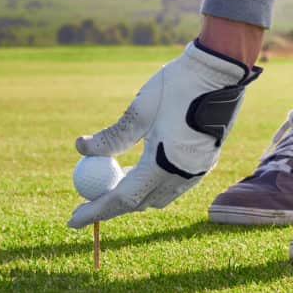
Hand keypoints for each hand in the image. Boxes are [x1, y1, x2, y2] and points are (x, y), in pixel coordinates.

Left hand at [67, 41, 260, 228]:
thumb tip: (81, 149)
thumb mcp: (138, 111)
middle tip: (89, 197)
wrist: (219, 72)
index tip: (73, 220)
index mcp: (164, 163)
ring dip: (134, 193)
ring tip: (112, 180)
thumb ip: (111, 137)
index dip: (96, 211)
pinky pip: (174, 185)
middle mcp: (183, 175)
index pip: (123, 199)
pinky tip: (139, 168)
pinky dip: (152, 183)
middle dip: (112, 203)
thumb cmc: (176, 86)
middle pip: (140, 202)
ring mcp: (198, 171)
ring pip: (158, 197)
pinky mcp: (206, 162)